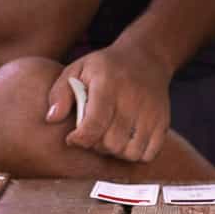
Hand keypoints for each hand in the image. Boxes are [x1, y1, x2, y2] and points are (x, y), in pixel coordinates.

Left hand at [46, 42, 172, 162]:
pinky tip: (126, 142)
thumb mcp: (78, 69)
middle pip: (110, 144)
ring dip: (115, 152)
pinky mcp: (162, 123)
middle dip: (96, 146)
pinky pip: (148, 154)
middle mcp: (132, 100)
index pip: (93, 126)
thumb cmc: (105, 68)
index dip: (79, 139)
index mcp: (108, 86)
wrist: (145, 58)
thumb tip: (51, 119)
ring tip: (109, 138)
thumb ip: (60, 93)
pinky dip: (135, 154)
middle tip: (92, 135)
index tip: (73, 138)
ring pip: (129, 152)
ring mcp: (150, 113)